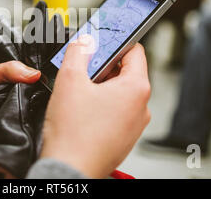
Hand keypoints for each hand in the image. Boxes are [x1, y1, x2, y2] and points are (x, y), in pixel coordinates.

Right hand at [40, 36, 150, 178]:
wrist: (69, 169)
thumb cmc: (73, 133)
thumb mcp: (70, 80)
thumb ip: (78, 52)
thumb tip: (84, 42)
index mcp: (136, 89)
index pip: (135, 51)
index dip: (116, 42)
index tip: (103, 41)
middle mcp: (141, 107)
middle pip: (127, 73)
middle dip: (104, 67)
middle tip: (83, 70)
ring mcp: (134, 125)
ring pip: (120, 94)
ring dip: (102, 88)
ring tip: (80, 94)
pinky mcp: (124, 138)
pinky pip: (117, 113)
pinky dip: (102, 106)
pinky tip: (83, 112)